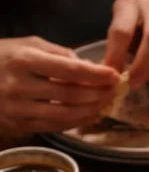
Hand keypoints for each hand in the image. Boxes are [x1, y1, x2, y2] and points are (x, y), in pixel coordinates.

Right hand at [0, 36, 118, 133]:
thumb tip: (87, 67)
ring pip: (65, 115)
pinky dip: (75, 122)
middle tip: (113, 91)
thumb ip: (57, 53)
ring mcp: (18, 109)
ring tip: (104, 104)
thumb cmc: (1, 57)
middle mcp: (20, 86)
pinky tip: (88, 115)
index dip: (95, 75)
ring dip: (90, 111)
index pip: (68, 70)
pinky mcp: (18, 125)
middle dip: (97, 94)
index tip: (114, 75)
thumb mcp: (26, 44)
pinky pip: (54, 126)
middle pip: (70, 95)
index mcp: (23, 60)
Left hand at [104, 0, 148, 88]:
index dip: (117, 55)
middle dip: (142, 65)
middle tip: (133, 83)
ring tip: (146, 79)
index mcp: (131, 2)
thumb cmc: (141, 18)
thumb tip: (114, 72)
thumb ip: (119, 42)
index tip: (113, 75)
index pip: (122, 30)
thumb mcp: (124, 21)